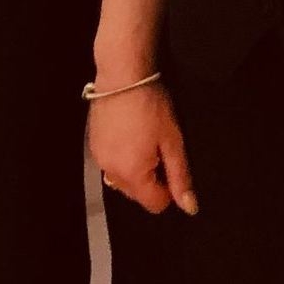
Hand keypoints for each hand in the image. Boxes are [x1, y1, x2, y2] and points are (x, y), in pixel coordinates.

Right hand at [87, 79, 196, 216]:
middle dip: (151, 180)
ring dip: (135, 170)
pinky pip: (111, 164)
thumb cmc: (151, 105)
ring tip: (143, 141)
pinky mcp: (93, 144)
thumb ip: (180, 178)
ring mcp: (99, 158)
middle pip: (137, 195)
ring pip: (122, 180)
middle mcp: (111, 171)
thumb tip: (190, 207)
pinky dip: (122, 158)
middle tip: (159, 149)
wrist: (122, 76)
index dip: (169, 190)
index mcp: (133, 174)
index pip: (155, 204)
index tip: (170, 165)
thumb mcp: (173, 142)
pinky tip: (129, 135)